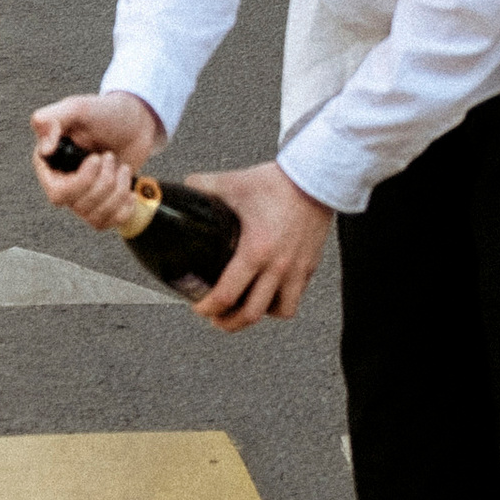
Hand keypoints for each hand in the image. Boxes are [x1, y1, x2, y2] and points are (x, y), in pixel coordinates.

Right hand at [29, 89, 165, 235]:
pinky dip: (123, 208)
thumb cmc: (105, 113)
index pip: (57, 193)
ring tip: (121, 167)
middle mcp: (63, 182)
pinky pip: (107, 223)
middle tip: (110, 157)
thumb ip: (53, 119)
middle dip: (103, 182)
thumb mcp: (78, 108)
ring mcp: (82, 196)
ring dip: (116, 191)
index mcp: (51, 163)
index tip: (96, 158)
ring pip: (94, 216)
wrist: (135, 122)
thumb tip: (45, 150)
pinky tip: (128, 190)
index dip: (81, 181)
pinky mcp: (102, 204)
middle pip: (78, 206)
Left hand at [184, 159, 332, 328]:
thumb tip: (184, 189)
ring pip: (280, 311)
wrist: (316, 177)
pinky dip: (281, 302)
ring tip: (245, 311)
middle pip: (251, 314)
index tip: (199, 306)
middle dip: (228, 322)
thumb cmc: (279, 183)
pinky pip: (296, 296)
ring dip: (260, 316)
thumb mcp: (234, 183)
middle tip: (217, 318)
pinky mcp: (310, 265)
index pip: (227, 295)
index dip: (208, 307)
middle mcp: (278, 266)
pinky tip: (269, 294)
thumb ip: (203, 187)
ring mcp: (297, 269)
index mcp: (256, 250)